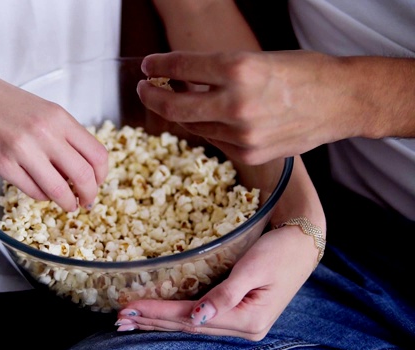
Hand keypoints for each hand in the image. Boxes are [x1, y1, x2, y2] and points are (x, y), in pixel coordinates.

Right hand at [0, 58, 108, 211]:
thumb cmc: (0, 101)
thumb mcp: (41, 109)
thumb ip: (62, 134)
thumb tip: (82, 166)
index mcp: (59, 117)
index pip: (97, 154)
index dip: (102, 175)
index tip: (97, 182)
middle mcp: (45, 133)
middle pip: (84, 176)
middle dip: (90, 195)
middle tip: (87, 202)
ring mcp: (23, 150)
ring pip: (59, 190)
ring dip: (67, 203)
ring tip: (67, 204)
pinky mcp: (3, 165)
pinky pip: (33, 191)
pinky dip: (42, 196)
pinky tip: (41, 193)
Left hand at [115, 225, 315, 339]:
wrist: (303, 243)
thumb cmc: (280, 251)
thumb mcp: (254, 268)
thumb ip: (227, 294)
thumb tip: (201, 317)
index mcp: (247, 318)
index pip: (192, 318)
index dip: (158, 313)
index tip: (130, 308)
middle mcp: (243, 326)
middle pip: (188, 326)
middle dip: (152, 322)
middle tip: (119, 318)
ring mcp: (240, 322)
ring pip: (191, 324)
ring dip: (159, 322)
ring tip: (131, 321)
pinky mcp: (237, 312)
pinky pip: (200, 317)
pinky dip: (175, 316)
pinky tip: (159, 317)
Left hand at [137, 50, 394, 164]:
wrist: (341, 101)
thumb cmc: (303, 72)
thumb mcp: (257, 58)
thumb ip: (218, 70)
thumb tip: (181, 77)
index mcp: (240, 68)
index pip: (181, 66)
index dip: (158, 65)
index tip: (148, 65)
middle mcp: (237, 103)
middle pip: (174, 106)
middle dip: (152, 96)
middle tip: (145, 88)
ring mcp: (242, 134)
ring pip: (193, 125)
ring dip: (180, 113)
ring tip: (177, 102)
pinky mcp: (249, 154)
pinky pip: (214, 140)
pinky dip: (207, 128)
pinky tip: (211, 118)